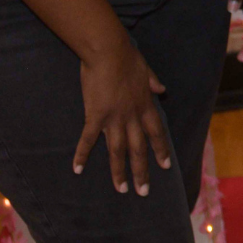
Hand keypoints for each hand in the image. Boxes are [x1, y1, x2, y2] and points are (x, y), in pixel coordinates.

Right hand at [75, 38, 169, 195]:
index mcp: (145, 105)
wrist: (108, 51)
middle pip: (139, 148)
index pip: (156, 133)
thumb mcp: (146, 69)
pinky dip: (82, 155)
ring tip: (122, 189)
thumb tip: (163, 90)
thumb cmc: (127, 57)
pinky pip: (88, 140)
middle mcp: (132, 116)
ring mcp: (114, 118)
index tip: (165, 166)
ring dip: (119, 171)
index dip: (160, 150)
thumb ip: (154, 82)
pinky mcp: (95, 116)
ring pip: (118, 150)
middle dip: (142, 171)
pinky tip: (77, 169)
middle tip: (144, 191)